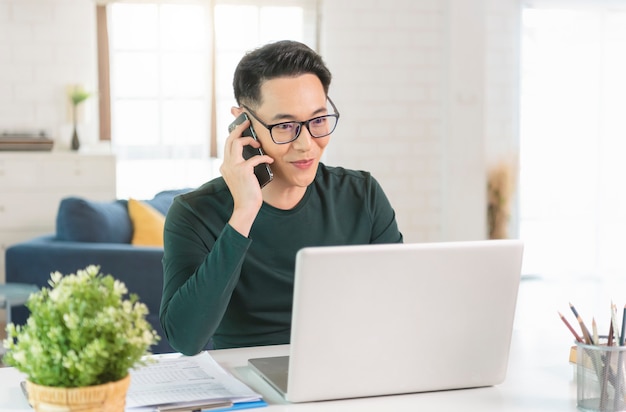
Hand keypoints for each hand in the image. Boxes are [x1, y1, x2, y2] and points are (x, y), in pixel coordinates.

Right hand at [220, 117, 273, 236]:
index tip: (241, 128)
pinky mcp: (243, 170)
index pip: (227, 145)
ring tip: (258, 142)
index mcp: (225, 166)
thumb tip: (255, 155)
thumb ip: (243, 166)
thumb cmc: (247, 194)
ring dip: (248, 139)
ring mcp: (233, 166)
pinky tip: (269, 161)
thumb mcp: (242, 178)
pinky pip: (254, 157)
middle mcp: (226, 164)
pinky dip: (264, 158)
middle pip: (229, 139)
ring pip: (236, 142)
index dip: (234, 134)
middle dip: (238, 128)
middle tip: (247, 122)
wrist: (246, 208)